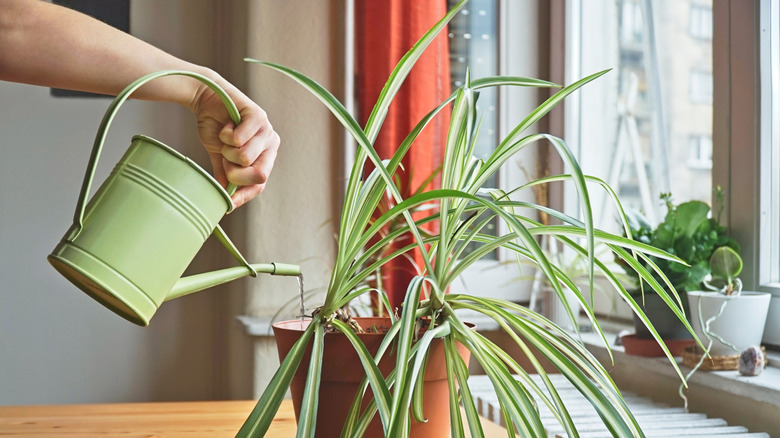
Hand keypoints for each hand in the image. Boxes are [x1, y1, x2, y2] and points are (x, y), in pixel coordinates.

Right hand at [189, 75, 278, 208]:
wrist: (206, 101)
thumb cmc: (216, 128)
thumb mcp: (221, 157)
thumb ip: (226, 176)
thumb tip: (226, 202)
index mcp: (266, 157)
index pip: (260, 184)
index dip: (244, 195)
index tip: (229, 202)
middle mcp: (271, 144)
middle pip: (257, 175)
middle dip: (233, 171)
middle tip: (225, 156)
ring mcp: (267, 129)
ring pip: (245, 158)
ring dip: (227, 150)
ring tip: (226, 138)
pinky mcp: (258, 116)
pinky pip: (238, 139)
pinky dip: (225, 135)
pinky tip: (226, 125)